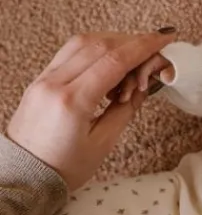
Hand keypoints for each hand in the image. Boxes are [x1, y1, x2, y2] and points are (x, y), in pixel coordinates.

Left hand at [6, 30, 176, 190]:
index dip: (143, 46)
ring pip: (83, 43)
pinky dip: (95, 50)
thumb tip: (145, 85)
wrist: (24, 177)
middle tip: (154, 51)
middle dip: (133, 43)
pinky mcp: (40, 80)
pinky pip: (71, 53)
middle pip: (100, 45)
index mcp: (73, 101)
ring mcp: (44, 78)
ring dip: (114, 43)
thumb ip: (126, 109)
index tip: (165, 38)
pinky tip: (109, 63)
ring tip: (133, 59)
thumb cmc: (63, 168)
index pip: (114, 60)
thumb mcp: (103, 143)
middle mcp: (55, 83)